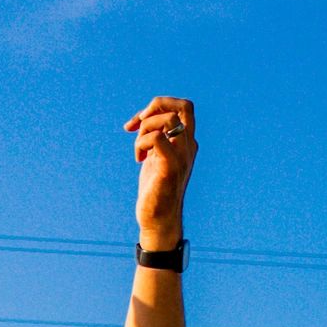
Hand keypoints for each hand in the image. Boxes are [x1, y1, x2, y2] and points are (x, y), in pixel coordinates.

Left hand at [124, 95, 196, 247]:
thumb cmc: (156, 190)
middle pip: (184, 106)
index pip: (183, 107)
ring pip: (168, 119)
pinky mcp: (169, 168)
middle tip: (137, 125)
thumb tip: (143, 119)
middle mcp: (188, 146)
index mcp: (186, 142)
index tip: (138, 121)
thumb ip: (157, 139)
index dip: (160, 105)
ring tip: (139, 150)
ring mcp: (181, 156)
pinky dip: (141, 143)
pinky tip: (139, 159)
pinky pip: (156, 139)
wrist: (159, 220)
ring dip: (145, 128)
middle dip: (156, 105)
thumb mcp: (157, 158)